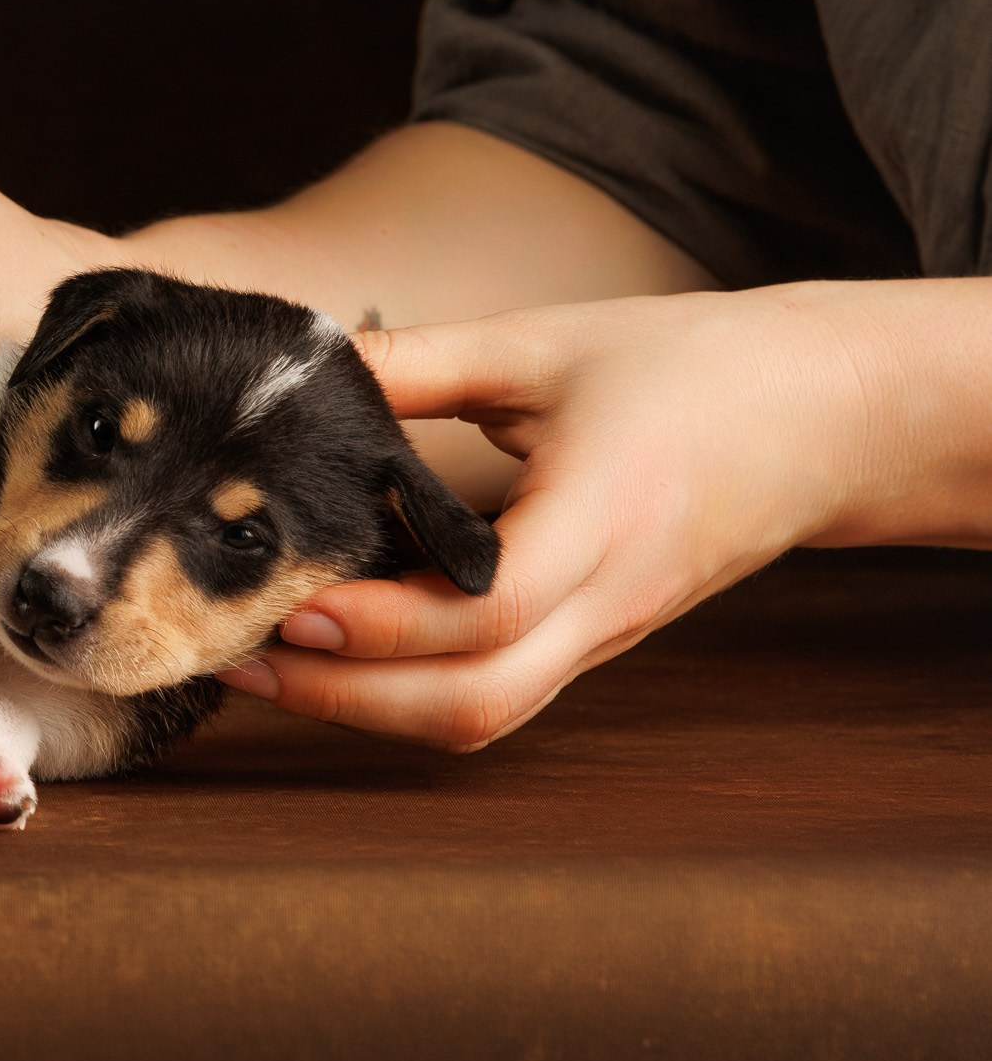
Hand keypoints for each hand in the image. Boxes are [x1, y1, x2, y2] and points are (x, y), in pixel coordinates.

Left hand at [216, 283, 933, 749]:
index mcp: (604, 518)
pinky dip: (409, 690)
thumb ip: (419, 358)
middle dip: (346, 700)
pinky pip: (497, 693)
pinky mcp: (594, 639)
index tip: (292, 604)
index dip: (385, 625)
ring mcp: (604, 633)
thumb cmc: (689, 367)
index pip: (491, 610)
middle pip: (475, 702)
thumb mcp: (546, 344)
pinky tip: (336, 650)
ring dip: (367, 708)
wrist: (823, 417)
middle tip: (238, 656)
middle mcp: (607, 600)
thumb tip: (303, 357)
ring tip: (263, 662)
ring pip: (483, 715)